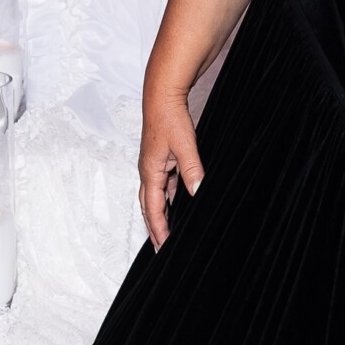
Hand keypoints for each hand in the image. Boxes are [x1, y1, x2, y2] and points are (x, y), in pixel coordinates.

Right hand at [139, 85, 203, 250]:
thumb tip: (196, 191)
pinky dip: (168, 198)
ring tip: (168, 232)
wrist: (162, 96)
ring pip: (155, 197)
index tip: (163, 247)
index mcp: (150, 171)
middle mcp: (148, 171)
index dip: (159, 229)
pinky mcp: (161, 160)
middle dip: (154, 228)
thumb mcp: (184, 145)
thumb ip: (191, 169)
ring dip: (161, 214)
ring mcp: (154, 166)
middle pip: (148, 207)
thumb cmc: (168, 117)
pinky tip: (177, 203)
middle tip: (161, 248)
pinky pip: (163, 185)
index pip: (152, 208)